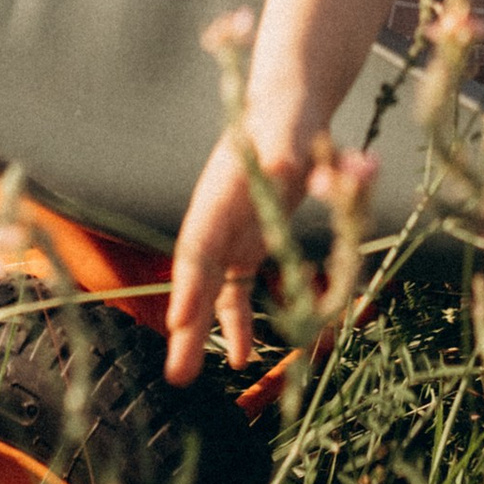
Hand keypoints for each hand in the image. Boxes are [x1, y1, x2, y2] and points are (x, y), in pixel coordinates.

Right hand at [164, 122, 308, 385]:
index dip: (190, 284)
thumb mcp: (296, 129)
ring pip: (211, 290)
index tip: (181, 320)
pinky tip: (245, 356)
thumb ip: (301, 150)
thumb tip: (307, 169)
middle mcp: (219, 217)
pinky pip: (237, 289)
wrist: (286, 106)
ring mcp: (230, 233)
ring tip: (190, 377)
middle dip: (187, 325)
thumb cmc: (289, 117)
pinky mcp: (247, 242)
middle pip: (197, 278)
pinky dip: (239, 320)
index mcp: (222, 191)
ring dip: (202, 332)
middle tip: (177, 375)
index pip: (199, 243)